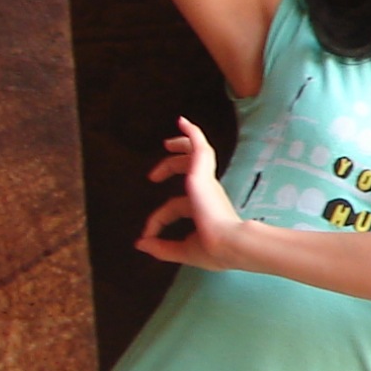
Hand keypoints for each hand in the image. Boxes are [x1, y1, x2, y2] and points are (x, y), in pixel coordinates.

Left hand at [135, 116, 241, 267]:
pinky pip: (199, 146)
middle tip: (156, 171)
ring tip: (167, 142)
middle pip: (189, 171)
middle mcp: (207, 191)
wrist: (229, 244)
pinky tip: (182, 121)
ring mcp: (206, 180)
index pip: (175, 208)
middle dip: (171, 166)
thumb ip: (162, 248)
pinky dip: (192, 133)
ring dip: (181, 145)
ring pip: (195, 154)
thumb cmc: (213, 248)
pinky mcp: (202, 173)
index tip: (146, 235)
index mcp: (205, 208)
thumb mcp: (183, 249)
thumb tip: (141, 244)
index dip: (157, 220)